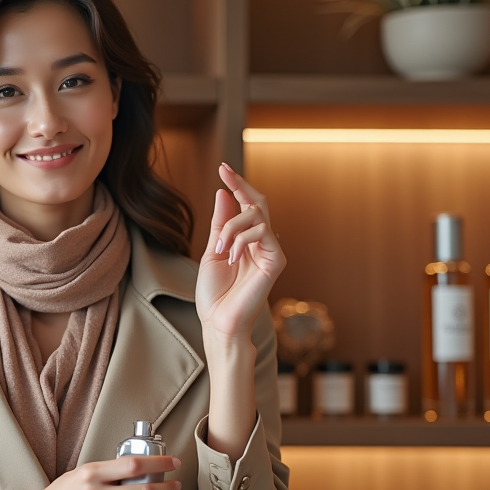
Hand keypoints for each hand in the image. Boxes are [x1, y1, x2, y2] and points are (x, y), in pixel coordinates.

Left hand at [196, 163, 285, 340]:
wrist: (219, 321)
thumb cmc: (214, 293)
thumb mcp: (213, 250)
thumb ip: (221, 223)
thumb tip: (224, 193)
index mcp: (246, 241)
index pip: (245, 207)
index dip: (237, 186)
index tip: (223, 168)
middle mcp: (261, 243)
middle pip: (258, 204)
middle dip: (241, 186)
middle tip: (225, 172)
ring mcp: (270, 251)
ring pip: (256, 216)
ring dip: (232, 227)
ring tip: (220, 248)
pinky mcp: (276, 261)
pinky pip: (262, 233)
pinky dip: (241, 239)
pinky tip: (231, 257)